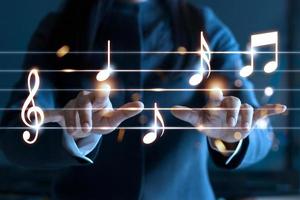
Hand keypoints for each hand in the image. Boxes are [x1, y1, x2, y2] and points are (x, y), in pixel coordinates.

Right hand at [44, 85, 143, 138]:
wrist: (87, 123)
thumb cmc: (102, 119)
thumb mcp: (113, 119)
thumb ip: (125, 112)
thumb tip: (142, 105)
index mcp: (98, 99)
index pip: (100, 95)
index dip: (101, 92)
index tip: (104, 86)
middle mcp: (84, 98)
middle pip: (82, 109)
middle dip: (85, 122)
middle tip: (88, 130)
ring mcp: (71, 105)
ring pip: (70, 119)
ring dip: (76, 129)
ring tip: (81, 129)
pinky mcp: (60, 113)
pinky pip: (52, 113)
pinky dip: (44, 115)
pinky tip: (36, 115)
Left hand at [171, 89, 285, 142]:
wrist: (221, 132)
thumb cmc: (208, 123)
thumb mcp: (198, 121)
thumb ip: (187, 114)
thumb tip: (171, 109)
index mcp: (215, 104)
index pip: (216, 97)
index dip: (215, 96)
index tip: (216, 93)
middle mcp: (229, 105)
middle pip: (234, 102)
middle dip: (233, 112)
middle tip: (230, 124)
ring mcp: (242, 111)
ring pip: (249, 110)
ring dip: (247, 120)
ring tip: (242, 131)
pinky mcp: (252, 118)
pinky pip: (263, 112)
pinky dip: (272, 109)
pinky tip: (282, 108)